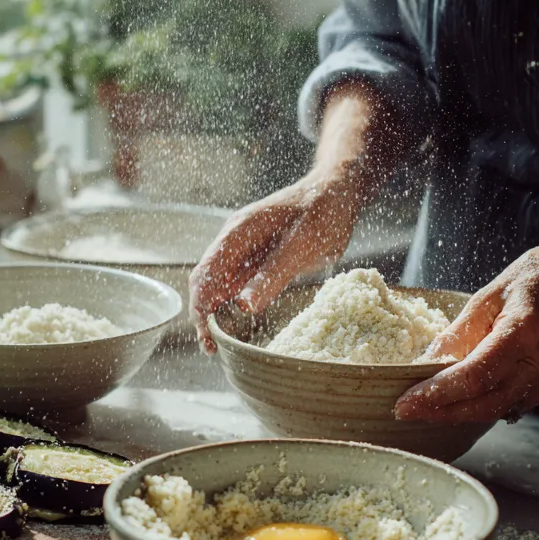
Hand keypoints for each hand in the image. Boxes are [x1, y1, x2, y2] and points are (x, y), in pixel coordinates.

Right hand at [189, 175, 359, 352]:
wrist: (336, 192)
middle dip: (203, 314)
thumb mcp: (302, 245)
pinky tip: (235, 325)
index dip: (201, 306)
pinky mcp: (256, 259)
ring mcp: (243, 249)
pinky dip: (230, 305)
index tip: (208, 335)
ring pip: (217, 284)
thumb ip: (273, 274)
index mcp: (238, 232)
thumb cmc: (323, 212)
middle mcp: (234, 241)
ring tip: (218, 343)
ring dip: (214, 312)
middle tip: (212, 347)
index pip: (206, 274)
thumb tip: (243, 305)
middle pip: (205, 281)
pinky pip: (236, 284)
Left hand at [395, 235, 538, 423]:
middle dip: (439, 411)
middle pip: (483, 402)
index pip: (475, 376)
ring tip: (421, 409)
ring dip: (454, 414)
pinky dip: (476, 408)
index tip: (406, 402)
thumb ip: (456, 333)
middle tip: (404, 411)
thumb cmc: (532, 281)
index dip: (437, 394)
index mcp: (523, 332)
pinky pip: (506, 406)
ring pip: (493, 410)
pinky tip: (451, 404)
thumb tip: (425, 363)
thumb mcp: (486, 296)